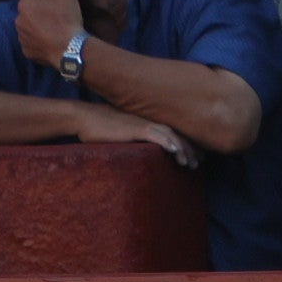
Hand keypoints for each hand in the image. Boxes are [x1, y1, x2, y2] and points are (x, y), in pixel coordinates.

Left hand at [13, 0, 87, 70]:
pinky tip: (53, 40)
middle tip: (59, 12)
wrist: (70, 49)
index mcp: (25, 4)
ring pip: (30, 25)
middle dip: (41, 8)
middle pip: (30, 9)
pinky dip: (40, 40)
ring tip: (56, 26)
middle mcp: (18, 20)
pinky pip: (32, 42)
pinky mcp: (27, 52)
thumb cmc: (66, 17)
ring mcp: (22, 38)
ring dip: (40, 24)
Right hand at [75, 104, 194, 166]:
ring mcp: (143, 123)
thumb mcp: (122, 133)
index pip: (174, 132)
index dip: (187, 143)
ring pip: (170, 135)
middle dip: (190, 149)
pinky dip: (167, 142)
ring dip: (182, 150)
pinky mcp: (134, 128)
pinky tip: (175, 151)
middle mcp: (149, 120)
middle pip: (177, 134)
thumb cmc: (99, 127)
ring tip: (189, 163)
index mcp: (148, 121)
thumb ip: (135, 139)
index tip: (196, 156)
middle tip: (198, 163)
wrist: (83, 118)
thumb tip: (141, 154)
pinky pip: (155, 135)